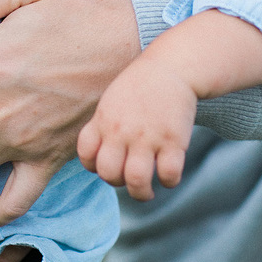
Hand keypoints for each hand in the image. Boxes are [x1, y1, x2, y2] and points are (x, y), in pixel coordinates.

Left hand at [77, 54, 196, 199]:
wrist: (171, 67)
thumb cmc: (139, 87)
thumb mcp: (111, 102)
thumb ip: (102, 128)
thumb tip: (98, 161)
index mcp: (103, 121)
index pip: (86, 156)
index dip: (94, 167)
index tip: (107, 163)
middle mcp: (122, 131)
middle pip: (109, 174)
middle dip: (117, 183)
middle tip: (128, 178)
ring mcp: (148, 137)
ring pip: (137, 180)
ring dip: (141, 194)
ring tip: (146, 192)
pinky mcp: (174, 140)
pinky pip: (169, 174)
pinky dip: (169, 182)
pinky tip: (168, 175)